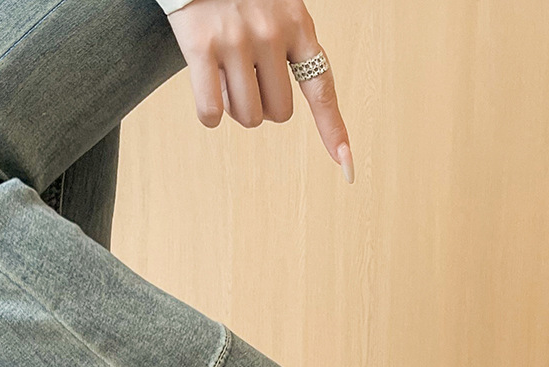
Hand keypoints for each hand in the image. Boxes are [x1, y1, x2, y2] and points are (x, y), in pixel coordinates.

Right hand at [166, 0, 354, 182]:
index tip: (347, 169)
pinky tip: (206, 88)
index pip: (322, 90)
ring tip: (225, 72)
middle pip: (277, 114)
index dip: (334, 132)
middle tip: (246, 75)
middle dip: (261, 106)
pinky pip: (210, 111)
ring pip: (246, 117)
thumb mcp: (277, 9)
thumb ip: (287, 50)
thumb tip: (272, 113)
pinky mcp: (201, 45)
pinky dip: (209, 114)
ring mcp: (236, 39)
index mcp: (298, 25)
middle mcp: (271, 32)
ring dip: (234, 109)